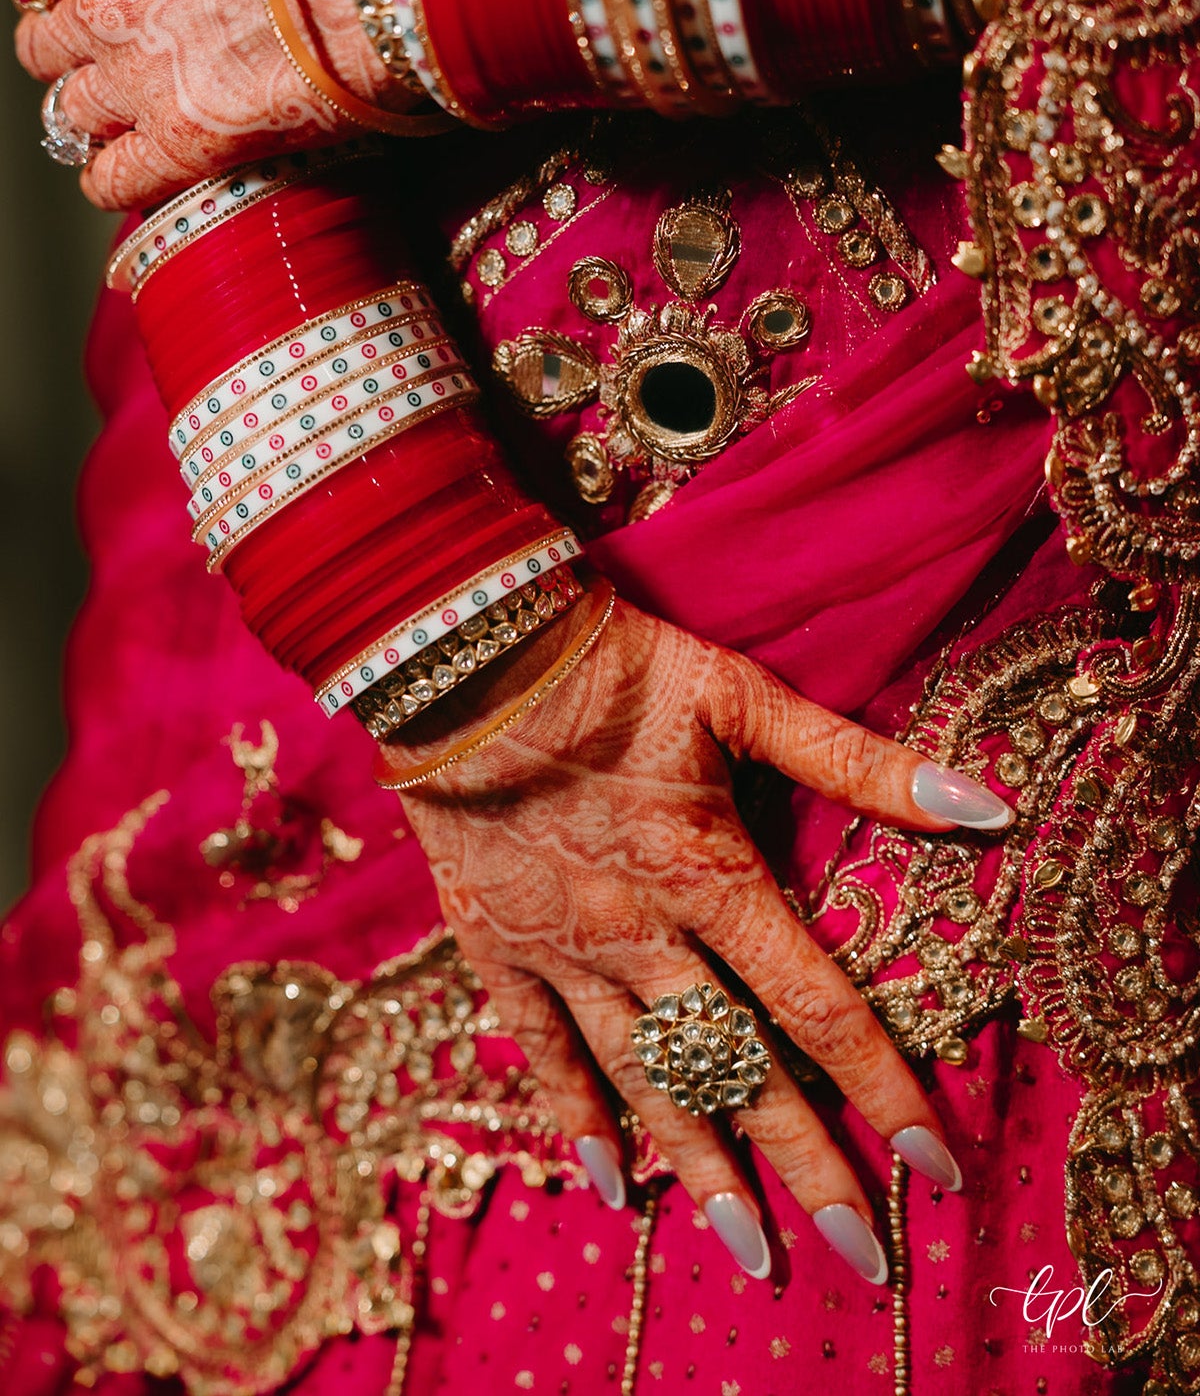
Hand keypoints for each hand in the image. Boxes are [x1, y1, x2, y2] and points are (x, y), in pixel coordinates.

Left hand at [14, 0, 388, 208]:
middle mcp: (108, 6)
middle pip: (48, 38)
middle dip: (70, 42)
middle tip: (111, 48)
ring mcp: (142, 81)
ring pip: (71, 110)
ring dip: (90, 109)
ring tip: (124, 111)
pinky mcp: (186, 145)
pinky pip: (112, 180)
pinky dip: (108, 179)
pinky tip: (125, 171)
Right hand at [383, 597, 1011, 1283]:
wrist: (462, 659)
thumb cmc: (611, 668)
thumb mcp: (740, 694)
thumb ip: (855, 759)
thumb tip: (982, 804)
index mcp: (708, 874)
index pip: (817, 1008)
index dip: (881, 1089)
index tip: (934, 1163)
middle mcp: (640, 935)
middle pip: (737, 1068)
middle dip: (807, 1164)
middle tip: (863, 1254)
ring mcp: (562, 950)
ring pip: (643, 1079)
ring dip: (702, 1164)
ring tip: (751, 1248)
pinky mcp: (495, 947)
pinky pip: (539, 1052)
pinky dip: (574, 1117)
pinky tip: (611, 1182)